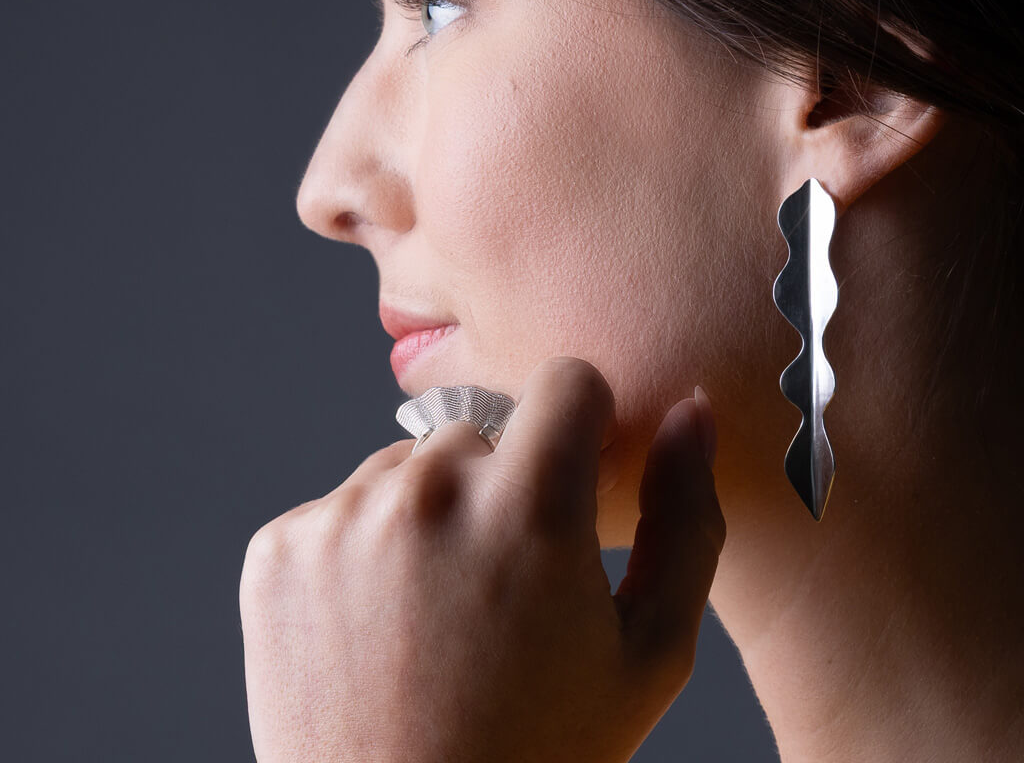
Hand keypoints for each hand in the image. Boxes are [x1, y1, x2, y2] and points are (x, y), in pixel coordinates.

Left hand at [239, 356, 724, 762]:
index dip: (581, 425)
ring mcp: (340, 519)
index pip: (565, 379)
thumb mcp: (649, 653)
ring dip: (430, 512)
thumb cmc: (541, 755)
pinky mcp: (278, 547)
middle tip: (500, 584)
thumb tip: (690, 412)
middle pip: (481, 430)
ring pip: (408, 465)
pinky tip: (379, 626)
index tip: (572, 478)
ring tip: (437, 612)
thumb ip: (684, 518)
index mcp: (528, 508)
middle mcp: (426, 494)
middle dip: (500, 484)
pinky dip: (363, 547)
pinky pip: (342, 505)